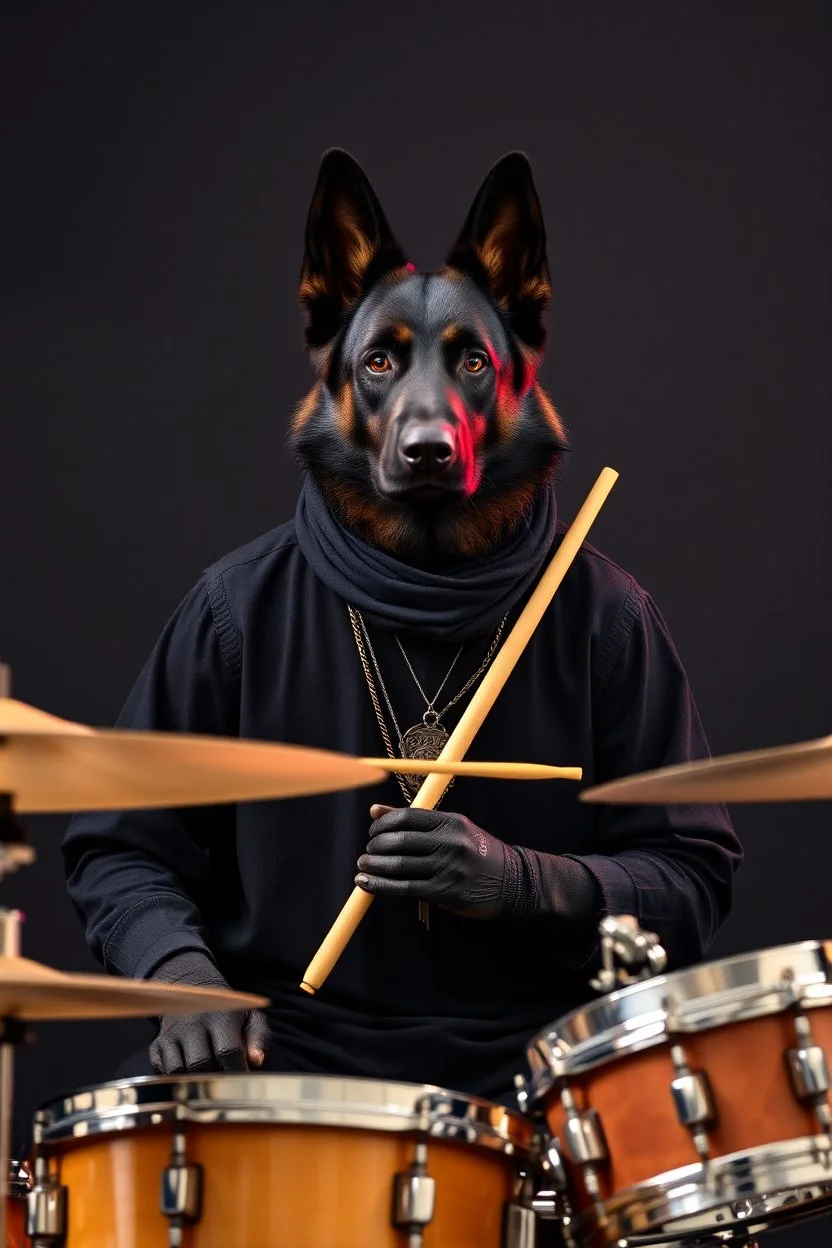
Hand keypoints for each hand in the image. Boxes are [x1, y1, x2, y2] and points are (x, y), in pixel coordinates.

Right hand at [147, 951, 270, 1074]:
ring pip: (178, 1071)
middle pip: (201, 1064)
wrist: (192, 990)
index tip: (242, 1080)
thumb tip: (256, 1061)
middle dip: (214, 1080)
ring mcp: (172, 1034)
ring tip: (206, 1081)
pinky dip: (175, 1080)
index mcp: (220, 1016)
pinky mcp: (157, 1044)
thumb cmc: (227, 1012)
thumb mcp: (249, 1017)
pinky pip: (162, 1071)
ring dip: (193, 1081)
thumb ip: (259, 1038)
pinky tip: (188, 1076)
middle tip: (223, 1084)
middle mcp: (193, 1023)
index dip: (237, 1071)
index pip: (228, 1051)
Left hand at [355, 804, 510, 918]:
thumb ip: (416, 821)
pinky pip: (404, 888)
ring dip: (373, 866)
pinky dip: (380, 886)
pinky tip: (366, 884)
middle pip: (400, 840)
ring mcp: (448, 868)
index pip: (407, 817)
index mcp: (451, 822)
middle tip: (367, 851)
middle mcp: (450, 843)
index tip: (373, 831)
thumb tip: (375, 811)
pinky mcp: (445, 892)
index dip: (383, 824)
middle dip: (376, 845)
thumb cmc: (478, 854)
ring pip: (399, 865)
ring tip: (363, 866)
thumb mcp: (454, 830)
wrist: (512, 883)